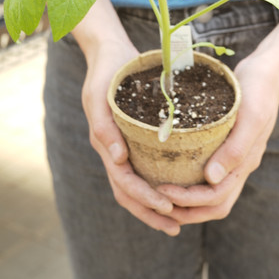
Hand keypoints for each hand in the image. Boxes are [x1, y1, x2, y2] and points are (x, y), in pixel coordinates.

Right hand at [81, 35, 179, 235]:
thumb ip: (104, 127)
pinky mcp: (134, 137)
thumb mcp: (100, 95)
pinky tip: (178, 189)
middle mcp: (113, 149)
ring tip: (178, 220)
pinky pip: (143, 168)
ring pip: (135, 185)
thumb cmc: (107, 71)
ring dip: (154, 205)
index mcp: (105, 143)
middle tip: (176, 226)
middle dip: (150, 212)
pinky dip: (157, 184)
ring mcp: (122, 145)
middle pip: (128, 192)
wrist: (110, 52)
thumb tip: (118, 159)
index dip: (144, 198)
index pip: (123, 182)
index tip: (167, 207)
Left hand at [157, 53, 278, 224]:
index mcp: (245, 164)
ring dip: (188, 201)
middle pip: (214, 203)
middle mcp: (239, 166)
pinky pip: (208, 173)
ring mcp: (233, 157)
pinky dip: (190, 180)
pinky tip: (169, 170)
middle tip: (156, 201)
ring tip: (159, 194)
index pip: (217, 198)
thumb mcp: (250, 118)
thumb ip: (235, 149)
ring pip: (212, 192)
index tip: (161, 190)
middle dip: (186, 210)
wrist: (266, 73)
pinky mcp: (225, 145)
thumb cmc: (259, 92)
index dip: (189, 201)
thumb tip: (211, 179)